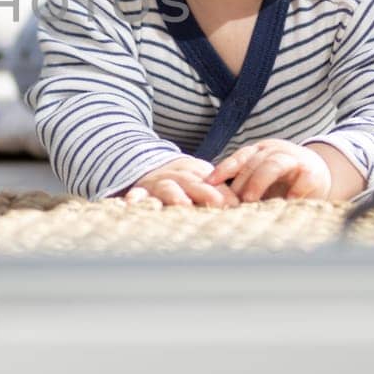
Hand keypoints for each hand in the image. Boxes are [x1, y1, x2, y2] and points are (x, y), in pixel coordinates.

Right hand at [124, 156, 239, 207]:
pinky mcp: (140, 190)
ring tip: (182, 204)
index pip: (212, 181)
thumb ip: (221, 192)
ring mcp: (158, 183)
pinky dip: (135, 197)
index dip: (223, 192)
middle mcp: (177, 175)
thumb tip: (241, 207)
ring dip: (174, 195)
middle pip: (192, 182)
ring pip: (167, 187)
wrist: (149, 166)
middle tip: (217, 204)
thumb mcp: (201, 180)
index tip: (234, 205)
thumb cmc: (183, 180)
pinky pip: (137, 193)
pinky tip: (132, 203)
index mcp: (196, 171)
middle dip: (205, 192)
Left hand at [208, 139, 334, 202]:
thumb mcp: (260, 178)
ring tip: (249, 199)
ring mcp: (294, 159)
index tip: (209, 182)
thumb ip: (242, 185)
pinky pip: (303, 178)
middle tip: (230, 200)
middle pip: (254, 162)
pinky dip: (295, 189)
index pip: (239, 158)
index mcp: (258, 152)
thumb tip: (214, 200)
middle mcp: (274, 151)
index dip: (224, 169)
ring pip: (274, 164)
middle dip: (240, 181)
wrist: (318, 173)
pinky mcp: (312, 172)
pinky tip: (287, 201)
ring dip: (259, 181)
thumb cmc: (281, 179)